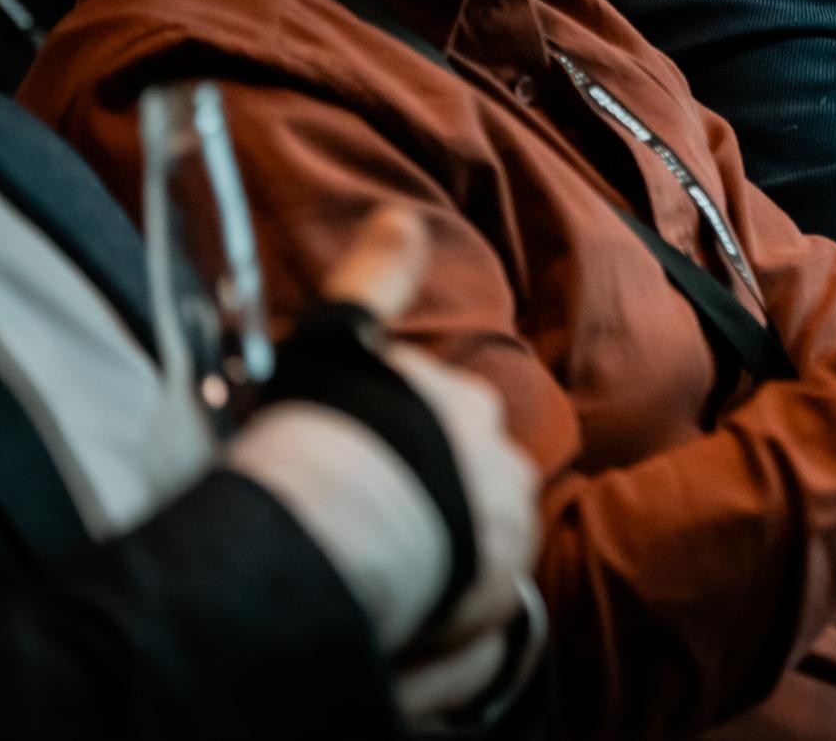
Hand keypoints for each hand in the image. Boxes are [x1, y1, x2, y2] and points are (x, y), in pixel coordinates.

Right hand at [312, 209, 539, 712]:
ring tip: (384, 577)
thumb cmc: (329, 433)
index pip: (445, 418)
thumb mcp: (340, 342)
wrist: (343, 530)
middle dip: (431, 498)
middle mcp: (501, 464)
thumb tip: (402, 219)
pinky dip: (447, 613)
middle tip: (372, 524)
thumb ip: (372, 280)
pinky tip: (406, 617)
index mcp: (467, 403)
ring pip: (475, 544)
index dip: (405, 445)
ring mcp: (506, 534)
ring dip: (443, 557)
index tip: (371, 464)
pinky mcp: (499, 601)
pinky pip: (477, 609)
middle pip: (466, 479)